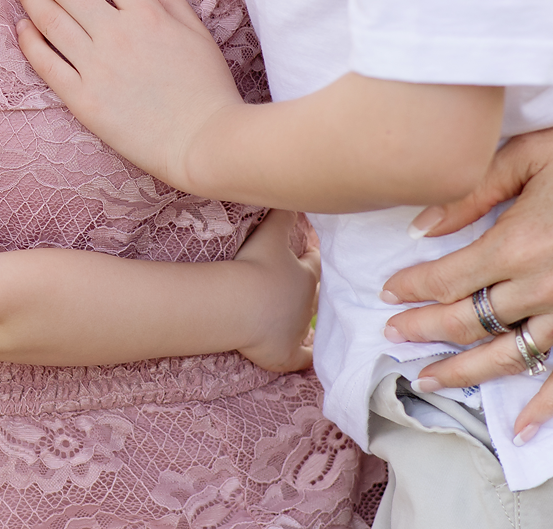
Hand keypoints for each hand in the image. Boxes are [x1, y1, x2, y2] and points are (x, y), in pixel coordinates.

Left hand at [16, 0, 239, 187]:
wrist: (203, 143)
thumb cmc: (205, 86)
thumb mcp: (195, 30)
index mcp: (148, 14)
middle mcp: (117, 35)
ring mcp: (96, 68)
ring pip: (48, 19)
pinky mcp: (82, 100)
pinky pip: (44, 62)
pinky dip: (28, 39)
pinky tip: (24, 27)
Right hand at [233, 209, 318, 373]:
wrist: (238, 304)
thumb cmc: (253, 266)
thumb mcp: (268, 233)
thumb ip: (281, 213)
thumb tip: (291, 194)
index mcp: (304, 275)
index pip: (314, 263)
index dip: (312, 257)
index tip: (310, 253)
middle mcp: (305, 303)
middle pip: (314, 295)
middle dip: (313, 291)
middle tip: (311, 289)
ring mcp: (296, 330)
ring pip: (309, 325)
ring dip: (308, 322)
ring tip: (308, 322)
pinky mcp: (285, 353)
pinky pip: (302, 359)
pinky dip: (306, 357)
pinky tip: (310, 358)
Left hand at [377, 102, 552, 440]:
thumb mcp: (524, 155)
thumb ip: (468, 193)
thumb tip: (420, 227)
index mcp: (518, 243)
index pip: (445, 280)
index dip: (409, 288)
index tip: (386, 291)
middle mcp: (544, 286)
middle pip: (467, 322)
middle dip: (422, 331)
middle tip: (391, 335)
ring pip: (508, 355)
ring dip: (463, 371)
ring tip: (427, 378)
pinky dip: (546, 405)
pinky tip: (522, 428)